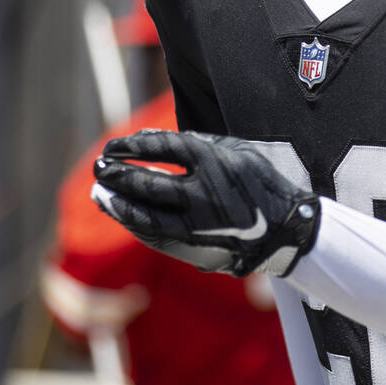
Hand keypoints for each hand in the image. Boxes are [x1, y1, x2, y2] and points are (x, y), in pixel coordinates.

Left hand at [91, 129, 319, 276]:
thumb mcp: (237, 152)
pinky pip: (154, 236)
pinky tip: (122, 212)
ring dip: (117, 204)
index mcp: (216, 163)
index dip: (133, 147)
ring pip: (144, 216)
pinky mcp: (194, 248)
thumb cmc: (260, 184)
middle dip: (117, 175)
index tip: (114, 147)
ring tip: (100, 193)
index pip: (163, 148)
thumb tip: (147, 136)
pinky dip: (134, 223)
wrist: (286, 230)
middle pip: (147, 183)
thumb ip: (194, 142)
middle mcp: (204, 195)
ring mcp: (197, 225)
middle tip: (100, 167)